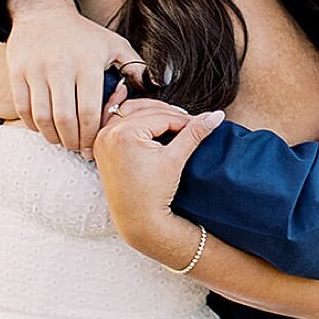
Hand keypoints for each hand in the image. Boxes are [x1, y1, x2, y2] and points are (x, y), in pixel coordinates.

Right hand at [6, 0, 148, 155]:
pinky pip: (23, 108)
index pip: (88, 111)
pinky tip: (44, 128)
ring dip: (52, 136)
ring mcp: (36, 70)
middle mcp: (60, 67)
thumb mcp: (114, 44)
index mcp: (87, 63)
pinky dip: (33, 125)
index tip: (92, 146)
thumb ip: (136, 66)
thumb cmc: (83, 35)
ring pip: (41, 117)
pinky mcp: (17, 73)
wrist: (43, 13)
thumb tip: (159, 85)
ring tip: (61, 141)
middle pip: (64, 119)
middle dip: (72, 141)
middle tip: (77, 149)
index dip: (90, 135)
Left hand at [93, 93, 223, 256]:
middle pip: (145, 111)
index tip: (199, 124)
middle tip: (188, 122)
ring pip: (128, 111)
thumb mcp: (176, 158)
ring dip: (149, 111)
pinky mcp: (101, 147)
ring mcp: (102, 140)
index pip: (161, 117)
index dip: (184, 121)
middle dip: (168, 115)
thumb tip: (217, 115)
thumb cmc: (154, 194)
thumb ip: (195, 133)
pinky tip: (129, 98)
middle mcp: (108, 133)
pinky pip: (113, 121)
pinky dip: (125, 114)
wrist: (139, 220)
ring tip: (169, 119)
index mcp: (124, 133)